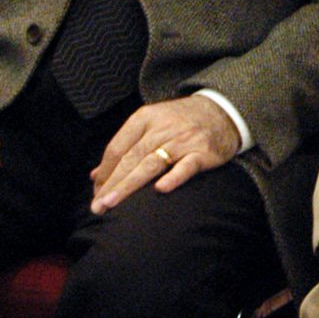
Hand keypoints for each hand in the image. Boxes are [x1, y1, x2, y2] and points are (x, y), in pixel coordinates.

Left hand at [90, 95, 241, 211]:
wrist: (223, 111)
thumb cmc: (180, 122)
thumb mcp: (151, 125)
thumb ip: (124, 148)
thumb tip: (95, 176)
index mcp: (145, 118)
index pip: (117, 148)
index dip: (104, 172)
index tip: (96, 193)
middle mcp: (162, 128)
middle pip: (130, 158)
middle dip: (111, 184)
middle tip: (97, 206)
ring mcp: (183, 139)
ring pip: (151, 164)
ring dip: (128, 185)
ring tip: (111, 203)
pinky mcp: (203, 152)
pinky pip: (186, 166)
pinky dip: (173, 177)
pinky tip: (160, 190)